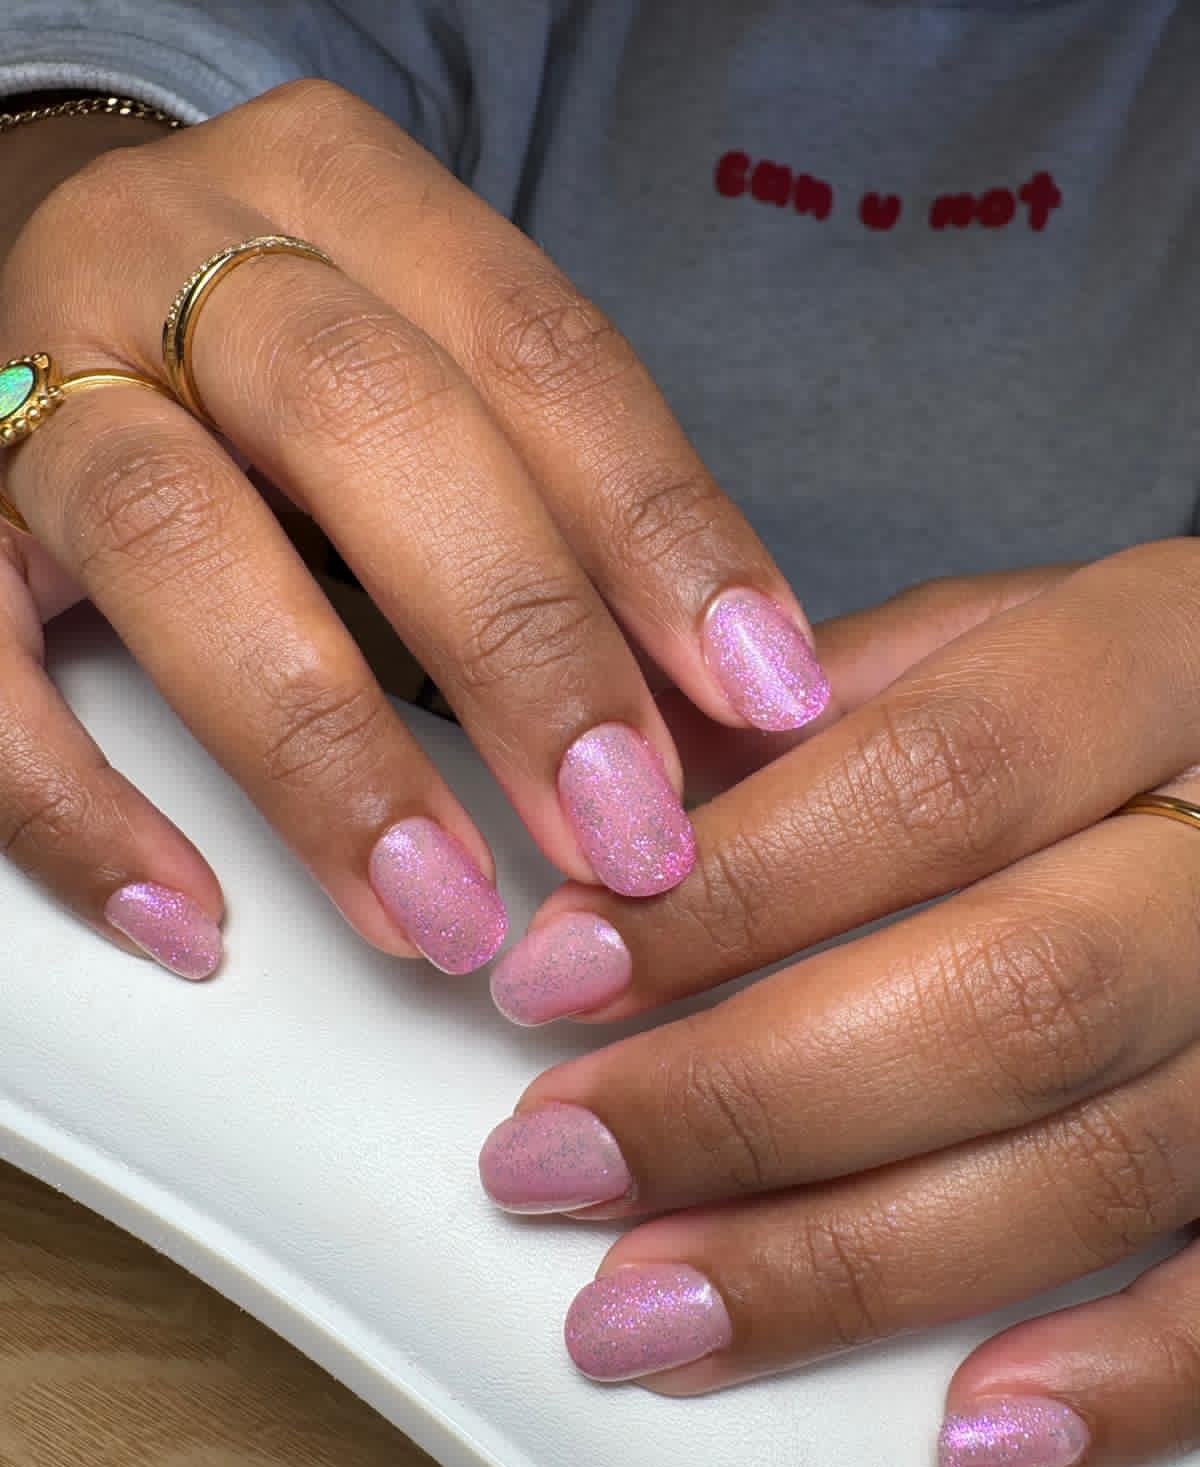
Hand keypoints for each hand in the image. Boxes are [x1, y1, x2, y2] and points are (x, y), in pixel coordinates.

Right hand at [0, 79, 829, 979]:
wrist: (54, 279)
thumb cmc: (288, 355)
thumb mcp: (435, 369)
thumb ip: (559, 512)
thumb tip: (707, 724)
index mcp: (342, 192)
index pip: (537, 350)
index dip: (660, 530)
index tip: (757, 697)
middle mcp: (173, 253)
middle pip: (368, 424)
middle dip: (518, 644)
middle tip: (625, 832)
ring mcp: (32, 376)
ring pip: (172, 540)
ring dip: (326, 751)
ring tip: (446, 912)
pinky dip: (78, 808)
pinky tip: (190, 916)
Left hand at [480, 540, 1199, 1466]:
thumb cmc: (1107, 703)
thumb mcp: (978, 641)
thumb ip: (815, 714)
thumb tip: (609, 830)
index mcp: (1163, 662)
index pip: (935, 778)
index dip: (732, 891)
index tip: (558, 973)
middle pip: (1008, 995)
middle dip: (749, 1101)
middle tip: (561, 1160)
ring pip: (1101, 1161)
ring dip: (851, 1262)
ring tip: (657, 1310)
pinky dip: (1124, 1379)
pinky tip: (970, 1428)